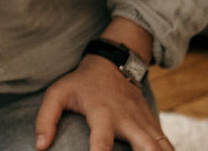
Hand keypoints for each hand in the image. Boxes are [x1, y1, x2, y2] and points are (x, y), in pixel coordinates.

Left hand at [35, 56, 173, 150]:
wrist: (112, 64)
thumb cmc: (81, 83)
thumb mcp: (57, 93)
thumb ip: (45, 119)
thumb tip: (40, 146)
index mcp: (102, 113)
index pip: (102, 142)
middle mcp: (127, 119)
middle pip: (146, 146)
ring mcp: (143, 122)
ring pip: (161, 147)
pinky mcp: (152, 124)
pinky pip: (166, 145)